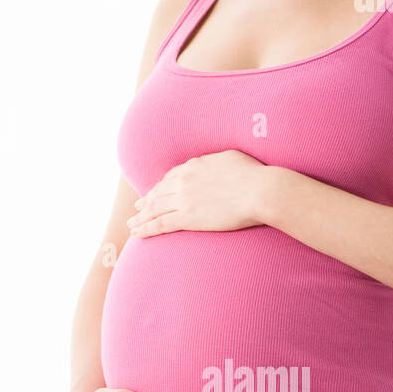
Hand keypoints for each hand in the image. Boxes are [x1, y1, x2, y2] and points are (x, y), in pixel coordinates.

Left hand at [127, 149, 269, 236]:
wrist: (260, 190)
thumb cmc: (253, 175)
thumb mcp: (230, 158)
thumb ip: (214, 161)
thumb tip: (212, 164)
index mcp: (193, 166)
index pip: (170, 177)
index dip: (160, 187)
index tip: (154, 193)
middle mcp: (183, 181)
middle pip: (159, 192)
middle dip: (146, 201)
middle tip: (137, 208)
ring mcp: (184, 199)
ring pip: (155, 209)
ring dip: (141, 217)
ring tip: (132, 224)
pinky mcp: (188, 218)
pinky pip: (161, 224)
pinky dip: (146, 228)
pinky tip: (138, 233)